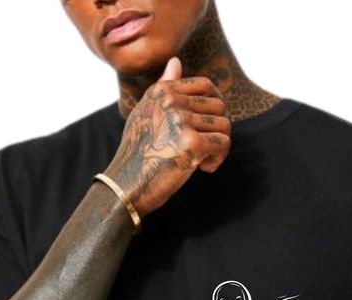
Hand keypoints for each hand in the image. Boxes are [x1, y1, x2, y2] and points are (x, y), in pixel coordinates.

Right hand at [103, 56, 231, 218]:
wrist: (126, 186)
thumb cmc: (137, 153)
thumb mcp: (145, 113)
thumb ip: (163, 87)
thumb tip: (176, 61)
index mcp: (162, 91)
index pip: (206, 86)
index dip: (213, 108)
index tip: (202, 129)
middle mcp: (171, 101)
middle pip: (219, 107)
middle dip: (215, 130)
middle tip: (201, 149)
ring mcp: (181, 121)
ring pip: (224, 126)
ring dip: (217, 146)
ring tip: (201, 160)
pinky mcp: (191, 144)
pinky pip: (223, 143)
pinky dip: (218, 159)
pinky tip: (202, 168)